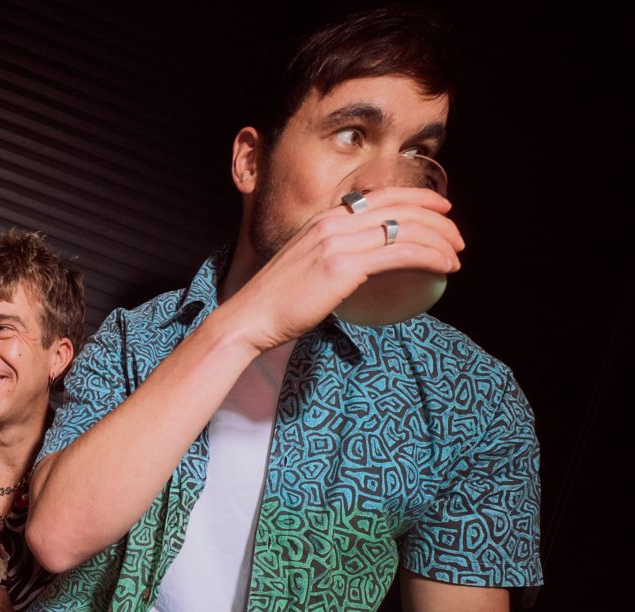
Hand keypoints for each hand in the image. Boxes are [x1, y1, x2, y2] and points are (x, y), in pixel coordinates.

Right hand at [223, 186, 462, 350]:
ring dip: (440, 240)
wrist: (250, 318)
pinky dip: (430, 257)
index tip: (441, 209)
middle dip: (438, 218)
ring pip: (405, 228)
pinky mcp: (345, 265)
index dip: (417, 198)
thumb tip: (357, 268)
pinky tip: (444, 268)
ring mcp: (338, 242)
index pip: (380, 196)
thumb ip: (330, 258)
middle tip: (457, 237)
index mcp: (323, 219)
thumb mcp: (304, 268)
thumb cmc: (275, 304)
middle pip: (399, 208)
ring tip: (456, 256)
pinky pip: (400, 253)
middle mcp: (332, 222)